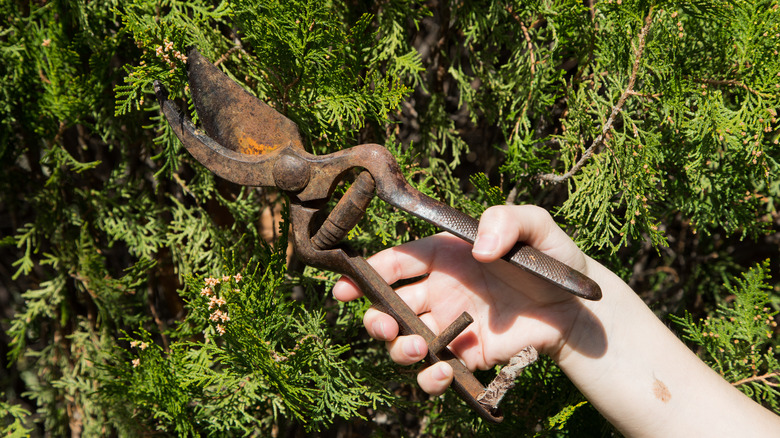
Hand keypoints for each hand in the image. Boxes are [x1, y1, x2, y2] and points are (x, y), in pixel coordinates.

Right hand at [333, 205, 602, 394]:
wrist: (577, 308)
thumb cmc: (552, 259)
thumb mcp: (535, 225)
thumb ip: (506, 221)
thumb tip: (480, 251)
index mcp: (444, 257)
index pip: (394, 263)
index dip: (365, 273)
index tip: (346, 286)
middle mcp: (439, 292)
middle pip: (387, 306)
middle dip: (373, 317)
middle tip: (381, 323)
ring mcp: (450, 326)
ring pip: (403, 341)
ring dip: (395, 348)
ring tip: (413, 347)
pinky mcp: (466, 357)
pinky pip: (433, 372)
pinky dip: (429, 378)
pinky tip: (443, 370)